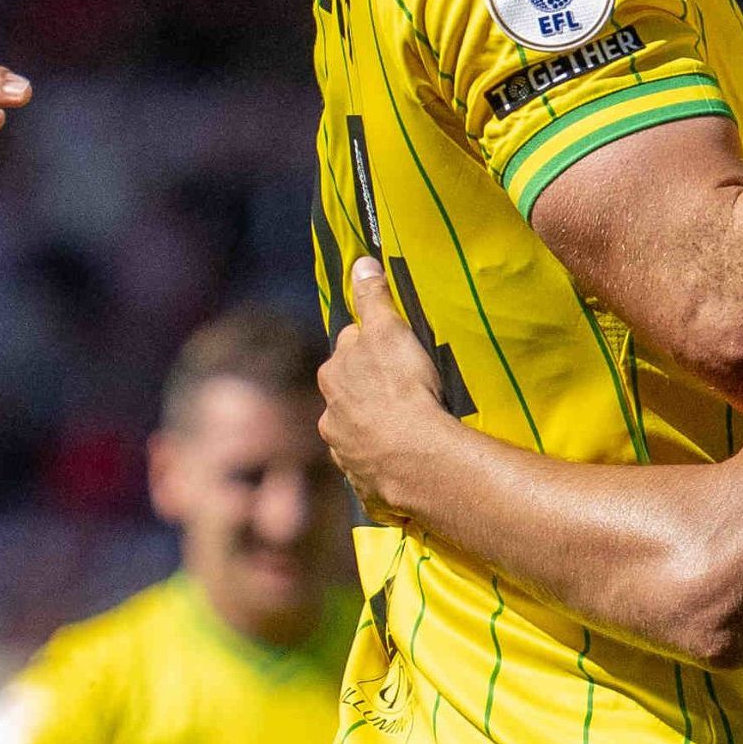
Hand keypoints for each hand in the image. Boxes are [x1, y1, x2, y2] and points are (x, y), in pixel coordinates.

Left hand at [319, 259, 461, 518]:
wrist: (413, 457)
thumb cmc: (402, 386)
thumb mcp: (390, 331)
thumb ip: (373, 298)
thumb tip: (360, 263)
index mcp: (333, 374)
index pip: (349, 348)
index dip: (370, 346)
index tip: (391, 350)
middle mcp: (329, 411)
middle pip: (347, 390)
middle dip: (365, 387)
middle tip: (400, 388)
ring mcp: (343, 449)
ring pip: (355, 427)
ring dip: (371, 425)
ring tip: (403, 426)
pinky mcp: (360, 480)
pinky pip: (369, 462)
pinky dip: (381, 457)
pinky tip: (401, 457)